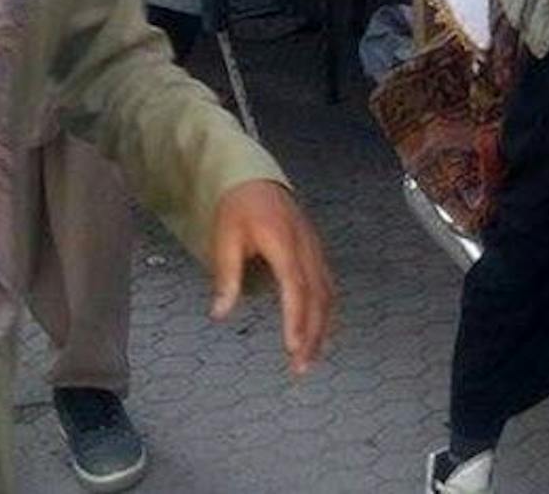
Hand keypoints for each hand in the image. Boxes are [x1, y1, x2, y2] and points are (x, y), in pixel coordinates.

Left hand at [209, 180, 335, 374]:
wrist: (256, 180)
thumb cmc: (238, 208)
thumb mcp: (224, 238)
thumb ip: (226, 276)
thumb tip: (220, 314)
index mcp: (284, 242)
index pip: (295, 286)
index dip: (296, 318)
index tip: (292, 347)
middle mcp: (306, 248)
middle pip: (317, 297)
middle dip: (312, 335)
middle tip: (300, 367)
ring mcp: (315, 250)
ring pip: (327, 295)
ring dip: (322, 329)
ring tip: (310, 360)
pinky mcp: (316, 254)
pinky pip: (328, 287)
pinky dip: (326, 314)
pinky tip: (320, 333)